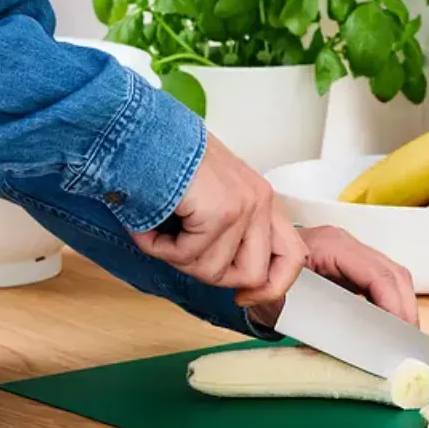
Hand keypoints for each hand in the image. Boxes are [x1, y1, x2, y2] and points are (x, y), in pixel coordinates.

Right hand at [132, 134, 307, 298]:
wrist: (135, 130)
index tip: (242, 297)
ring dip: (176, 256)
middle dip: (209, 273)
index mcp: (262, 199)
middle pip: (252, 275)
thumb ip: (230, 231)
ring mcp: (244, 206)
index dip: (271, 288)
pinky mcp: (221, 211)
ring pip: (214, 271)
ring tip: (160, 224)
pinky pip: (187, 257)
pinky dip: (157, 245)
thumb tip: (234, 279)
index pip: (293, 257)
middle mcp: (261, 200)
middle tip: (181, 248)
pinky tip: (149, 221)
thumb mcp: (209, 197)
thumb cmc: (162, 159)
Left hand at [244, 225, 418, 328]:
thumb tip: (321, 352)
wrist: (251, 266)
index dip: (394, 304)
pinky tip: (390, 327)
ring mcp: (352, 253)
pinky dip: (391, 304)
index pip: (376, 274)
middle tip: (408, 344)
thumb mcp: (278, 303)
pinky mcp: (353, 265)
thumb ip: (300, 322)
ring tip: (403, 339)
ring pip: (393, 277)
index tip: (400, 334)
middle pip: (393, 274)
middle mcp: (346, 245)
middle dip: (405, 309)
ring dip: (402, 308)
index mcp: (330, 246)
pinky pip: (383, 282)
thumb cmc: (262, 281)